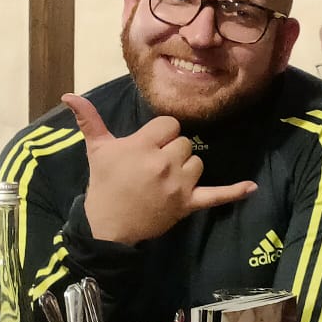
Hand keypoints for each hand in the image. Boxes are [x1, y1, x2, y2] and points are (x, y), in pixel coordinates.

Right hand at [64, 93, 256, 244]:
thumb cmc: (103, 184)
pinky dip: (234, 192)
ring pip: (197, 163)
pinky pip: (216, 196)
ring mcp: (179, 185)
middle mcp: (164, 163)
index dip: (160, 133)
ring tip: (165, 178)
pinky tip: (252, 188)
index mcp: (144, 146)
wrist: (108, 227)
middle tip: (151, 165)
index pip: (169, 124)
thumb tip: (68, 94)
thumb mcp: (96, 149)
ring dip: (186, 168)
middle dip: (171, 150)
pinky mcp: (188, 204)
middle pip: (185, 142)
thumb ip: (88, 119)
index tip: (147, 144)